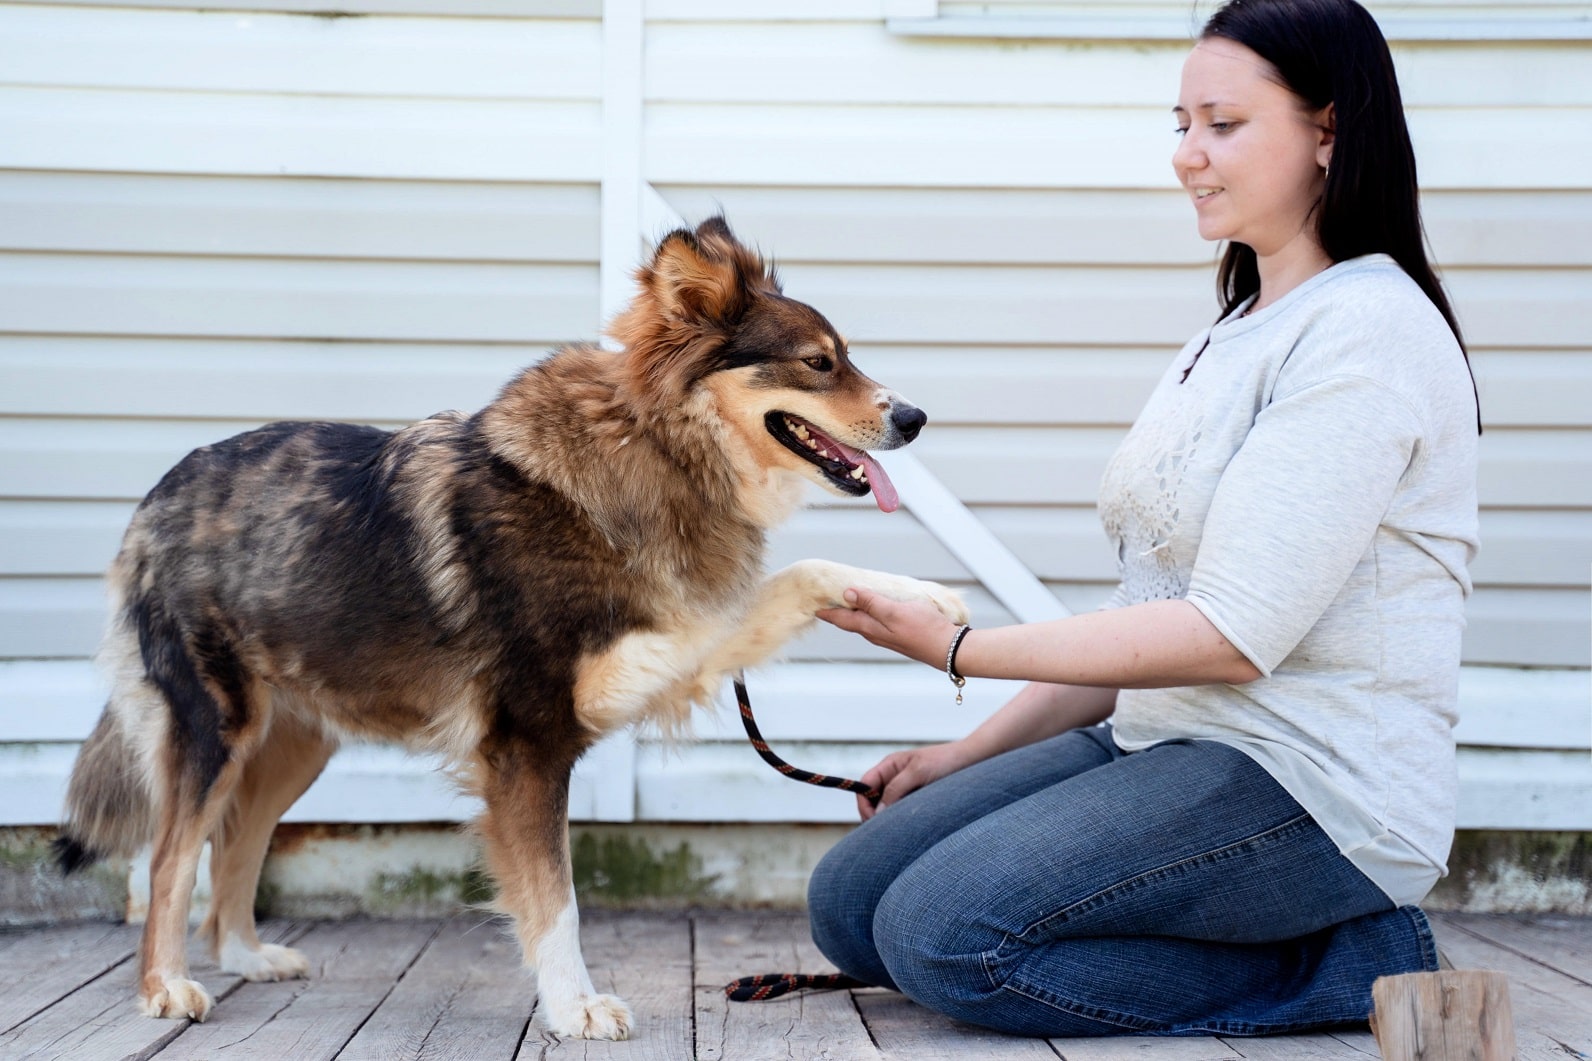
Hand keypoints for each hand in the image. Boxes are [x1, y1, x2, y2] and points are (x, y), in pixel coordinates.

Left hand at [817, 587, 959, 668]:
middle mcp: (875, 633)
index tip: (812, 604)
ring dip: (852, 611)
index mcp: (870, 627)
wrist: (948, 648)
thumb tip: (847, 594)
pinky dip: (869, 612)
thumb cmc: (923, 628)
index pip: (841, 618)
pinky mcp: (899, 633)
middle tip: (824, 600)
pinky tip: (873, 606)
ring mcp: (887, 635)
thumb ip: (871, 602)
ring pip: (863, 621)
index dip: (827, 611)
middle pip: (850, 621)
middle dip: (836, 611)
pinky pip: (877, 621)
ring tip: (845, 599)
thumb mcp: (894, 611)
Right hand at [856, 740, 981, 819]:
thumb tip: (878, 811)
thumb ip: (896, 789)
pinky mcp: (919, 801)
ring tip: (905, 826)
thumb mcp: (918, 771)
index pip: (864, 786)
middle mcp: (895, 779)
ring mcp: (907, 791)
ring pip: (889, 810)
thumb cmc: (946, 760)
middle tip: (886, 831)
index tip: (873, 821)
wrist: (974, 761)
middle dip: (876, 816)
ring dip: (892, 819)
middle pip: (873, 801)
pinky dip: (906, 820)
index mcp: (890, 766)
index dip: (864, 804)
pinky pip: (905, 814)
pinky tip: (915, 825)